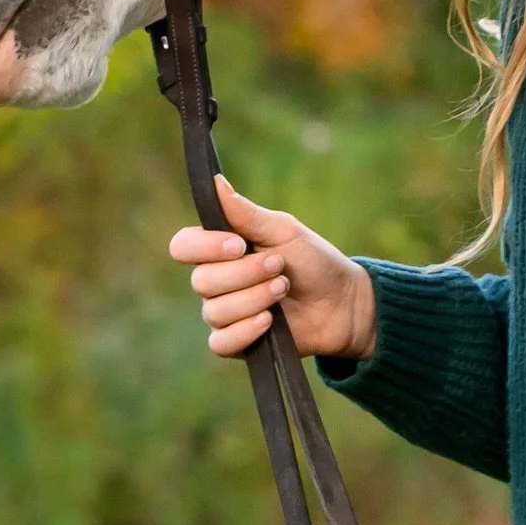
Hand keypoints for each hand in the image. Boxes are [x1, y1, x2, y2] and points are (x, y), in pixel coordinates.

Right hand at [168, 175, 376, 362]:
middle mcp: (216, 280)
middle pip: (202, 281)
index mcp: (221, 249)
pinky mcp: (235, 343)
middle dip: (246, 273)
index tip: (239, 245)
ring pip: (214, 311)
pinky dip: (246, 330)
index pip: (183, 246)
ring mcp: (224, 313)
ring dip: (255, 298)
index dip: (205, 247)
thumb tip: (215, 181)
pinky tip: (269, 320)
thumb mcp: (283, 231)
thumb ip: (245, 213)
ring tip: (284, 288)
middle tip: (280, 266)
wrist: (341, 301)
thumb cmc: (312, 260)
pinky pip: (220, 342)